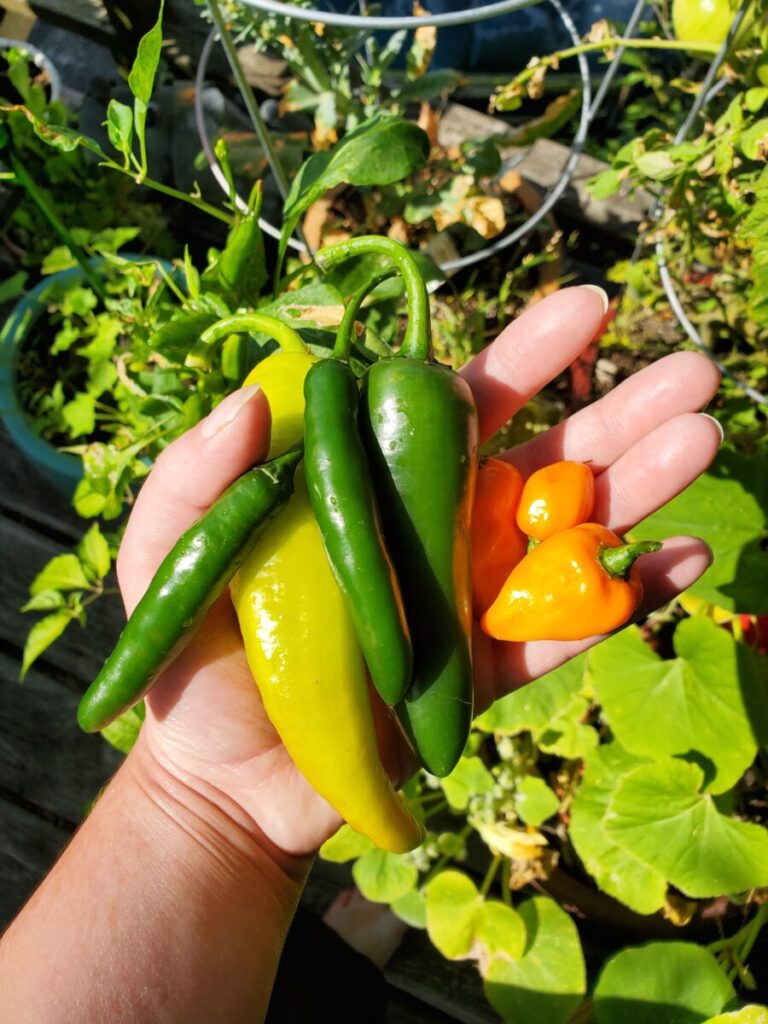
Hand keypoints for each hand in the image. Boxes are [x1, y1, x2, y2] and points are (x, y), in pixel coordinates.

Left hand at [117, 286, 720, 858]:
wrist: (222, 778)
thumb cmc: (194, 657)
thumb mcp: (167, 554)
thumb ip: (197, 477)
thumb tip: (256, 395)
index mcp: (380, 484)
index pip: (463, 404)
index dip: (526, 355)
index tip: (588, 307)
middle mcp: (440, 529)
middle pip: (544, 456)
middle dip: (619, 409)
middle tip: (696, 368)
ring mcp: (471, 601)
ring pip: (571, 534)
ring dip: (640, 485)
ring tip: (704, 437)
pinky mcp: (485, 676)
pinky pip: (565, 635)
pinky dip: (627, 598)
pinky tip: (685, 558)